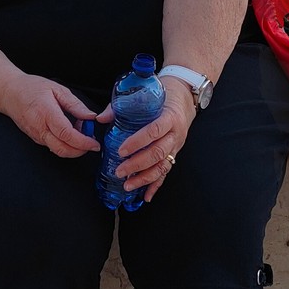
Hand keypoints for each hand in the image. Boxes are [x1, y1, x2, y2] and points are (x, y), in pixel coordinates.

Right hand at [2, 74, 100, 157]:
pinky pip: (53, 146)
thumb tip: (90, 116)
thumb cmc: (31, 88)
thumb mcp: (57, 89)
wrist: (9, 93)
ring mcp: (36, 135)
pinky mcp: (35, 139)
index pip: (66, 134)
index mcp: (46, 113)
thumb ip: (75, 104)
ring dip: (73, 148)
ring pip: (58, 151)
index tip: (94, 143)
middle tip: (91, 143)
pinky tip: (69, 133)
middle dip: (80, 151)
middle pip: (62, 149)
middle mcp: (39, 127)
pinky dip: (65, 144)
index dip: (82, 142)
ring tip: (80, 132)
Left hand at [112, 83, 196, 202]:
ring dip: (145, 178)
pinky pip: (166, 172)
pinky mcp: (175, 153)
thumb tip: (101, 118)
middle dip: (137, 164)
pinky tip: (146, 196)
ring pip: (163, 166)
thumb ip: (122, 106)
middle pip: (158, 153)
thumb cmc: (165, 93)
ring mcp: (177, 146)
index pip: (154, 131)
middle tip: (119, 171)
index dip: (138, 142)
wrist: (186, 94)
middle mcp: (175, 134)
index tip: (121, 150)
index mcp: (169, 116)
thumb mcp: (147, 94)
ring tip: (128, 185)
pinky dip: (156, 185)